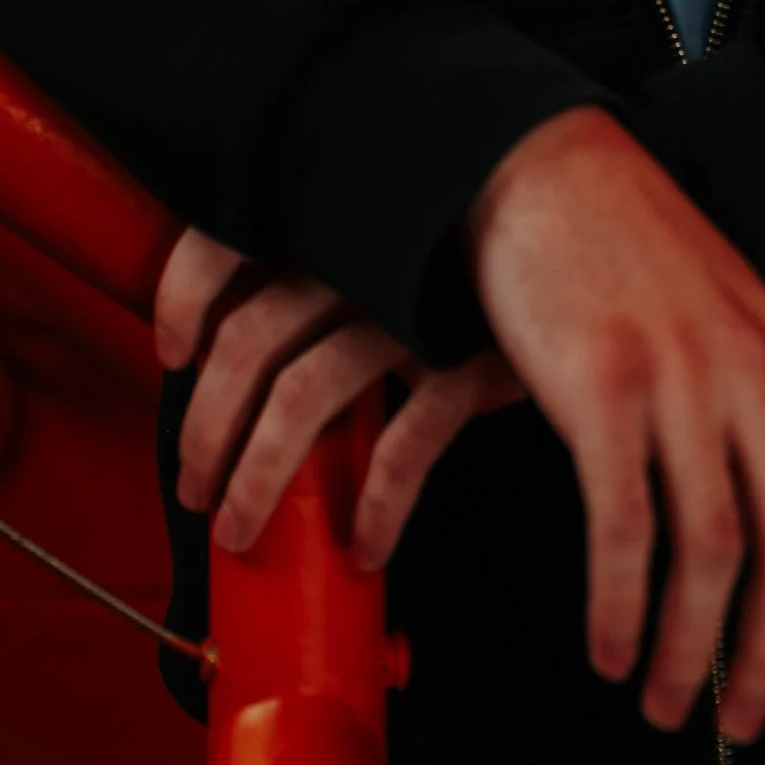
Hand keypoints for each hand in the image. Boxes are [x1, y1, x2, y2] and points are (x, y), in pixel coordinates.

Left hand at [155, 225, 525, 575]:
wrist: (593, 261)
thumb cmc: (479, 267)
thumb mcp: (395, 251)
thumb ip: (330, 278)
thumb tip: (240, 342)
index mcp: (331, 220)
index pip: (223, 240)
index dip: (182, 298)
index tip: (171, 354)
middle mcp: (360, 255)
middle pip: (246, 344)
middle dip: (204, 432)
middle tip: (195, 489)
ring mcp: (412, 306)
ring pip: (302, 397)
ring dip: (259, 480)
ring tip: (242, 529)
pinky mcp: (471, 357)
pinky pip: (405, 443)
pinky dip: (378, 504)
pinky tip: (366, 545)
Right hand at [466, 106, 764, 743]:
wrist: (541, 168)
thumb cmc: (629, 254)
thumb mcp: (728, 317)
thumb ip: (759, 406)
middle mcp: (750, 370)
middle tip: (742, 723)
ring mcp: (677, 375)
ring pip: (714, 549)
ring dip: (691, 649)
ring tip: (664, 702)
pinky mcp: (599, 384)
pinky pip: (624, 525)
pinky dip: (620, 606)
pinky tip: (608, 649)